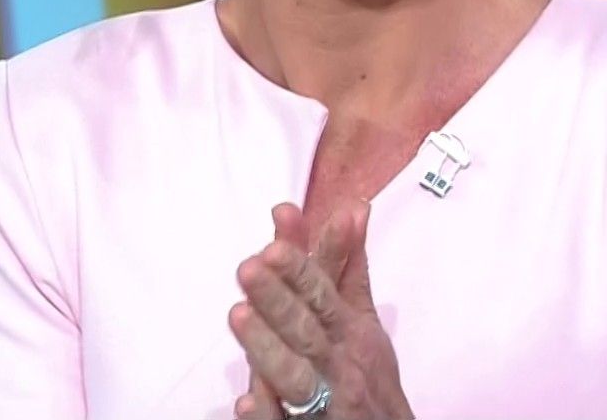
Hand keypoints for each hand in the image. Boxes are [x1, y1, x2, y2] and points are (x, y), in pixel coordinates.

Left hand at [229, 201, 411, 419]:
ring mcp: (326, 399)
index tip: (277, 235)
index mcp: (351, 331)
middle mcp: (339, 362)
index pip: (323, 293)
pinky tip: (245, 401)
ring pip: (293, 373)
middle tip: (249, 266)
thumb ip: (352, 268)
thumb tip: (355, 207)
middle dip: (279, 297)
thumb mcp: (365, 321)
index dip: (300, 267)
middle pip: (306, 326)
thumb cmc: (368, 375)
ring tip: (237, 314)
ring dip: (267, 345)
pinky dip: (267, 413)